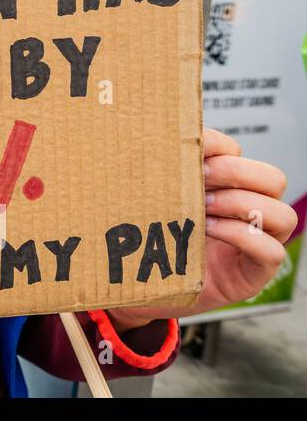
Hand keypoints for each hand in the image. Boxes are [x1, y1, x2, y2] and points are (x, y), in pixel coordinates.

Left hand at [107, 127, 296, 331]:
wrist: (139, 284)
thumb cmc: (149, 238)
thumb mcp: (155, 200)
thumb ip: (161, 174)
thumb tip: (146, 136)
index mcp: (225, 186)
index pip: (240, 153)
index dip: (219, 146)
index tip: (187, 148)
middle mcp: (248, 211)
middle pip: (272, 179)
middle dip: (236, 171)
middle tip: (200, 176)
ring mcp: (256, 242)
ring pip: (282, 214)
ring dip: (241, 203)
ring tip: (203, 207)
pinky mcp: (253, 273)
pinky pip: (271, 251)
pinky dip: (243, 236)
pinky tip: (210, 230)